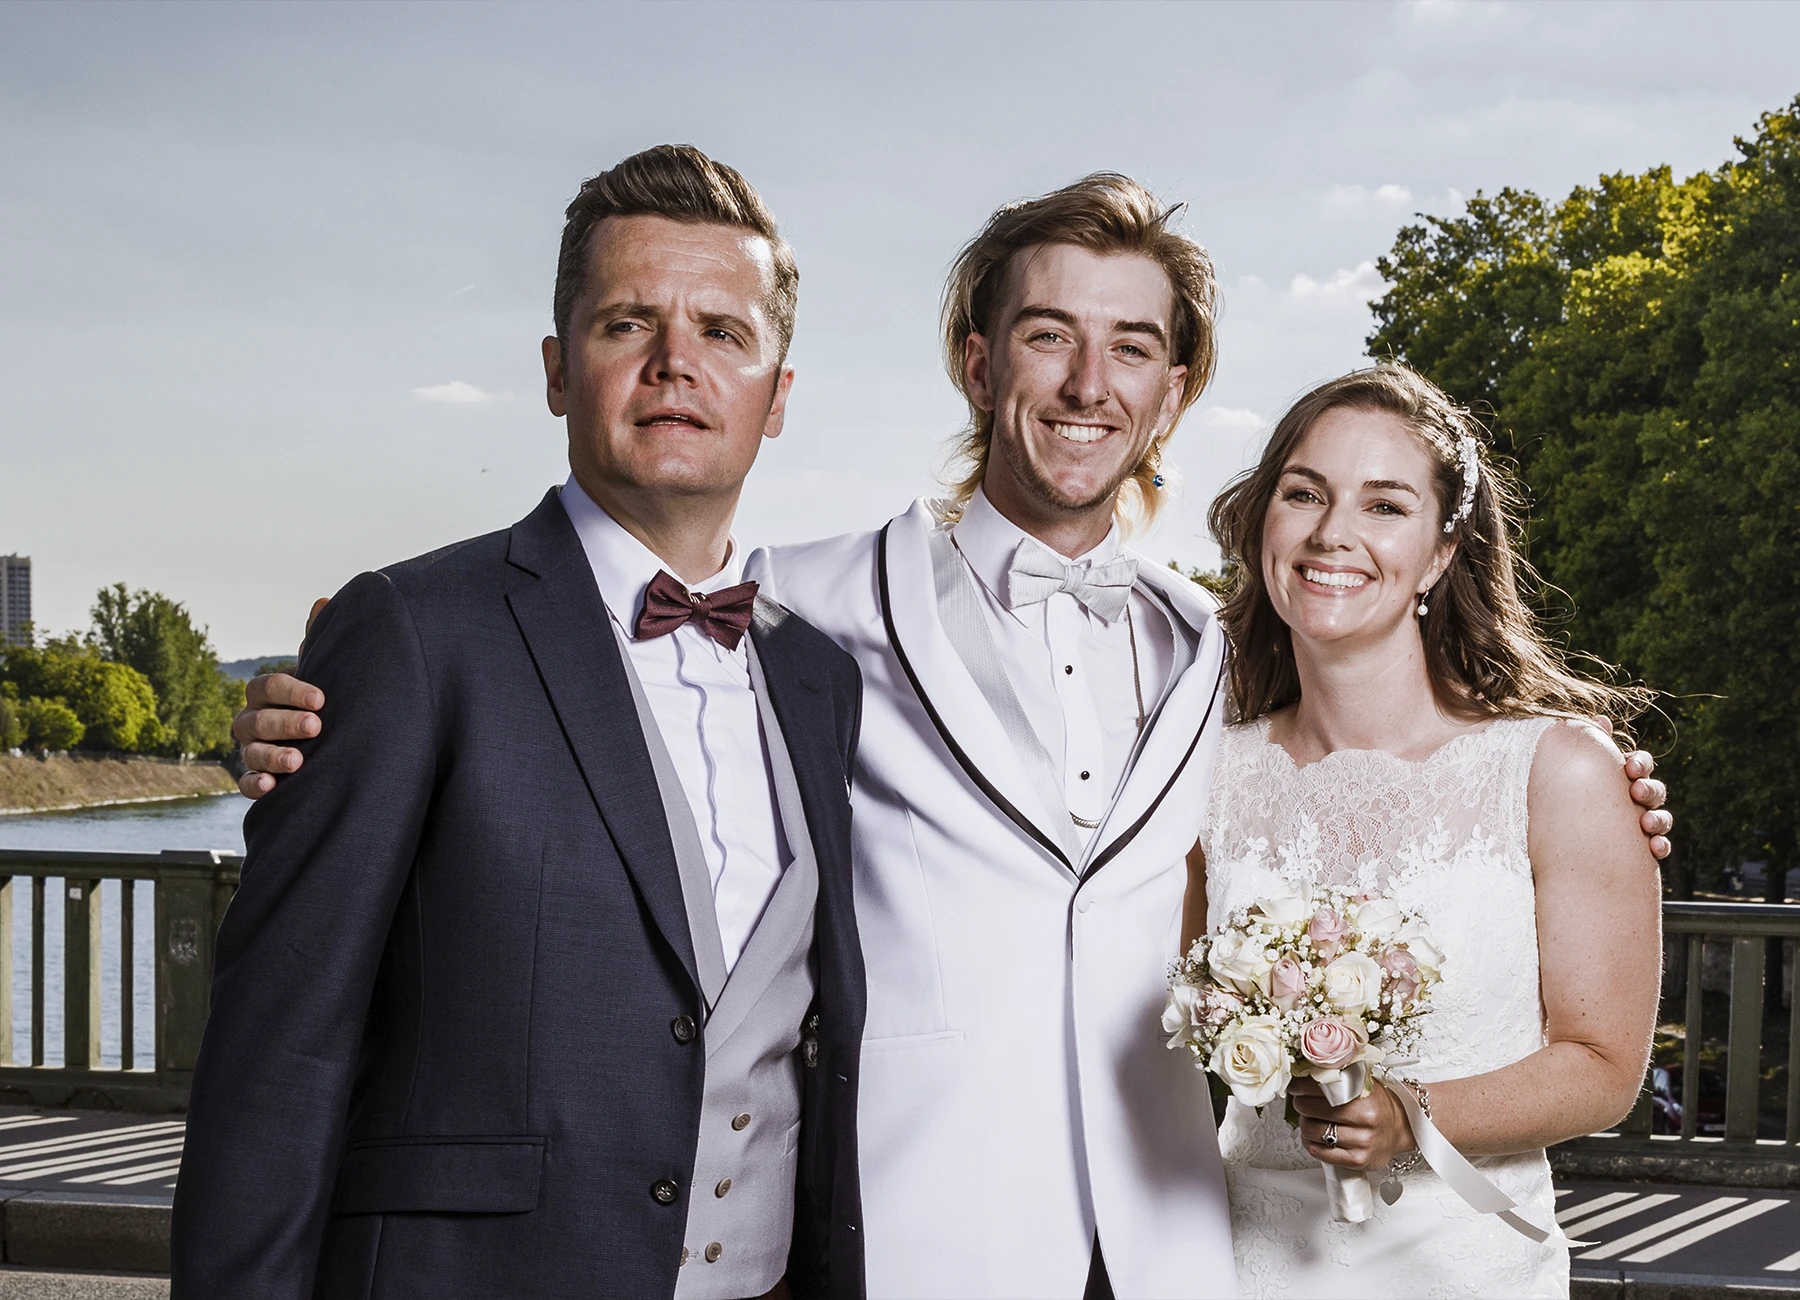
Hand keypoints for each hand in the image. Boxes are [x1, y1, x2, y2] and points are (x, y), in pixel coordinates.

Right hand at [233, 598, 330, 799]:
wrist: (327, 740)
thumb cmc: (321, 701)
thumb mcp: (321, 673)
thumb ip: (317, 642)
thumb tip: (322, 601)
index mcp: (266, 693)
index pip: (268, 686)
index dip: (291, 691)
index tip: (320, 699)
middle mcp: (251, 720)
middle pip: (257, 720)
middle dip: (285, 722)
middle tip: (316, 726)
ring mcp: (251, 750)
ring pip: (251, 751)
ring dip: (272, 755)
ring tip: (298, 760)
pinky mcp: (256, 778)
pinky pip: (245, 783)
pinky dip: (254, 784)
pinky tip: (271, 786)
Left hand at [1291, 1077, 1415, 1171]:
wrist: (1401, 1128)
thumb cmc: (1377, 1104)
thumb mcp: (1363, 1081)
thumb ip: (1338, 1072)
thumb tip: (1305, 1066)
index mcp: (1364, 1094)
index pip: (1320, 1087)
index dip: (1301, 1086)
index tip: (1296, 1086)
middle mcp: (1365, 1118)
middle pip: (1311, 1109)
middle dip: (1301, 1104)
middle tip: (1301, 1103)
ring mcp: (1363, 1141)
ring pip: (1313, 1131)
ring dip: (1304, 1124)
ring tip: (1309, 1119)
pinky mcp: (1359, 1160)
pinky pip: (1321, 1153)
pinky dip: (1310, 1143)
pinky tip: (1314, 1137)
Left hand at [1587, 716, 1671, 859]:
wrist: (1562, 841)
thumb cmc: (1573, 799)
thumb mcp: (1578, 772)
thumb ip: (1592, 746)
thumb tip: (1601, 718)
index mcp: (1621, 778)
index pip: (1640, 764)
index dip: (1640, 764)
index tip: (1629, 768)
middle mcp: (1635, 800)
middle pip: (1655, 790)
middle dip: (1649, 789)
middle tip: (1636, 792)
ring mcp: (1641, 824)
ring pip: (1661, 818)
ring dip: (1658, 818)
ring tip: (1645, 823)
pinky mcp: (1642, 848)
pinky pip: (1660, 846)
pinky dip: (1661, 846)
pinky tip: (1653, 847)